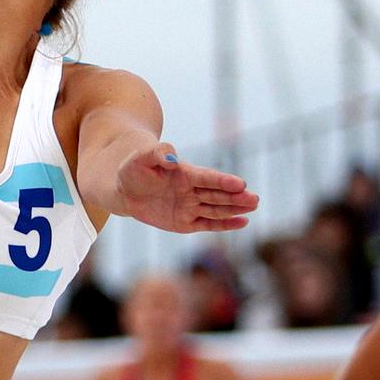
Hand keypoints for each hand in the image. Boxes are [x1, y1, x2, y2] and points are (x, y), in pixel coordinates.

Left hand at [111, 143, 257, 233]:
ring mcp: (191, 207)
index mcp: (186, 174)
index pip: (207, 178)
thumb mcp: (141, 158)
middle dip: (236, 197)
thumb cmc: (134, 169)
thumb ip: (158, 154)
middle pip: (218, 194)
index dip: (223, 181)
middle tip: (254, 199)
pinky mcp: (187, 223)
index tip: (240, 183)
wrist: (125, 189)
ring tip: (253, 206)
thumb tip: (172, 159)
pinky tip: (243, 222)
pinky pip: (208, 224)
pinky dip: (225, 224)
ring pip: (217, 209)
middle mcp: (193, 190)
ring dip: (235, 209)